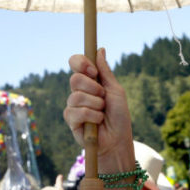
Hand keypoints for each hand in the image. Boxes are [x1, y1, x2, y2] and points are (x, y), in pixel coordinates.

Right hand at [65, 49, 134, 166]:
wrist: (118, 140)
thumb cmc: (119, 116)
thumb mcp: (115, 90)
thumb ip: (105, 71)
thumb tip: (100, 49)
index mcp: (89, 81)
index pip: (75, 63)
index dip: (81, 63)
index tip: (93, 71)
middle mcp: (79, 91)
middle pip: (75, 79)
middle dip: (93, 88)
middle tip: (103, 97)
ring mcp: (73, 105)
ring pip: (76, 97)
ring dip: (95, 105)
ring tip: (102, 113)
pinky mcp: (70, 120)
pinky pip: (77, 112)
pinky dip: (92, 116)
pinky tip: (97, 122)